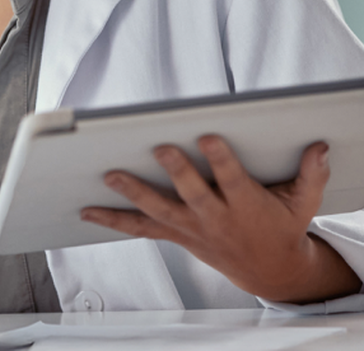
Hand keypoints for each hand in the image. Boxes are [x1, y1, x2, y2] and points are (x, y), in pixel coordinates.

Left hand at [80, 136, 360, 303]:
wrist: (270, 272)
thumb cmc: (282, 228)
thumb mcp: (303, 204)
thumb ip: (310, 175)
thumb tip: (319, 147)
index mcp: (246, 207)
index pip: (233, 181)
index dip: (221, 160)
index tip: (209, 136)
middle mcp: (215, 219)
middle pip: (193, 195)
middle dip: (178, 173)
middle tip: (160, 149)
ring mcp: (192, 229)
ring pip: (159, 211)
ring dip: (134, 193)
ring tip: (110, 175)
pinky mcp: (176, 234)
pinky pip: (141, 228)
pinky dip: (114, 220)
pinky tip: (89, 211)